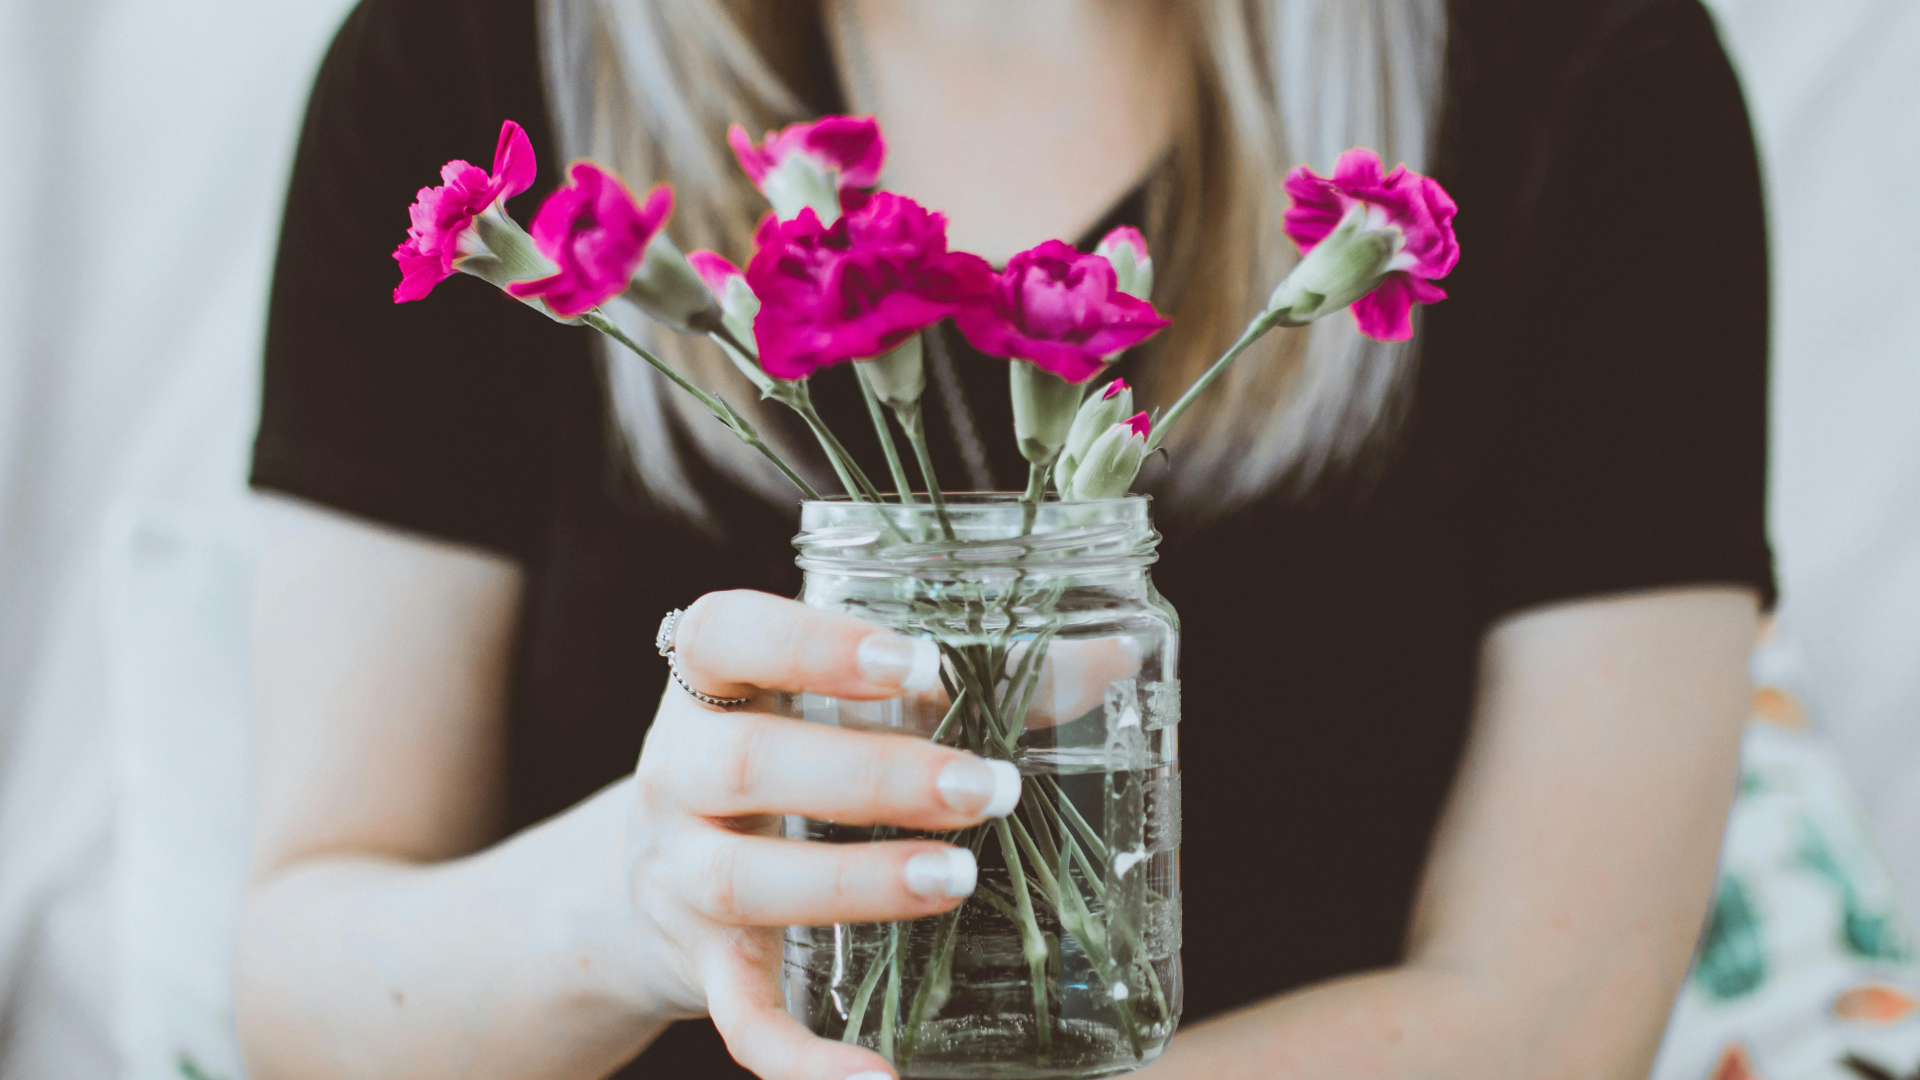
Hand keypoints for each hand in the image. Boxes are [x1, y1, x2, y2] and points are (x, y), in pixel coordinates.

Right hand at [627, 590, 1022, 1079]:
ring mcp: (682, 876)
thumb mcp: (847, 706)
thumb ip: (969, 679)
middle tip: (988, 787)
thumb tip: (1113, 660)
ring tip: (958, 879)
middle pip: (746, 764)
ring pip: (743, 882)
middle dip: (875, 775)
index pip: (726, 636)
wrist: (649, 872)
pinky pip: (741, 1020)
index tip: (914, 662)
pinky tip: (878, 1078)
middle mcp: (679, 774)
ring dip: (855, 883)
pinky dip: (803, 1059)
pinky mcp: (704, 970)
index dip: (811, 645)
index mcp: (711, 684)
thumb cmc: (791, 754)